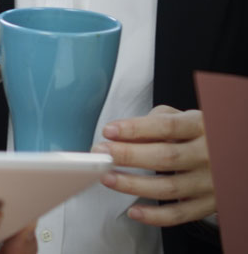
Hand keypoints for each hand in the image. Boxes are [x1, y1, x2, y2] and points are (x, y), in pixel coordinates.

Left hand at [93, 105, 214, 225]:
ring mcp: (209, 182)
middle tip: (102, 153)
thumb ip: (153, 122)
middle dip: (128, 155)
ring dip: (133, 184)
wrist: (233, 154)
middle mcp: (206, 155)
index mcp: (200, 127)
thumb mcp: (182, 118)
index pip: (165, 127)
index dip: (135, 129)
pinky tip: (133, 210)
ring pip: (168, 187)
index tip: (109, 131)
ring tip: (108, 178)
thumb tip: (122, 134)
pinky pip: (180, 214)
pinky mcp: (208, 204)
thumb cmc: (200, 134)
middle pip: (165, 157)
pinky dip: (155, 216)